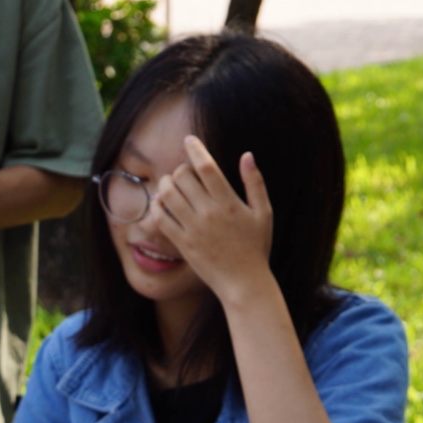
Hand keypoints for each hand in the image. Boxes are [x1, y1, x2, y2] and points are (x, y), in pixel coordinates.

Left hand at [150, 136, 273, 305]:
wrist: (244, 283)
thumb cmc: (256, 247)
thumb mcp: (264, 213)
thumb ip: (255, 183)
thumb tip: (247, 155)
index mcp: (230, 202)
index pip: (207, 167)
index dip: (195, 149)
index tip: (189, 140)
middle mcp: (210, 213)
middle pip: (183, 177)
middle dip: (180, 169)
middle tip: (183, 173)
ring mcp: (194, 229)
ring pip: (168, 194)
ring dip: (166, 184)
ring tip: (171, 185)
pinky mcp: (182, 244)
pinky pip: (161, 218)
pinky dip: (157, 206)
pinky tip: (162, 203)